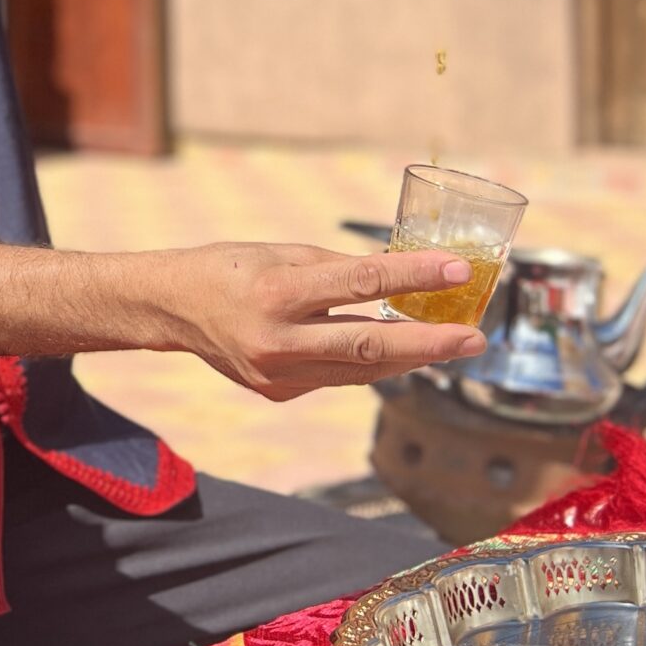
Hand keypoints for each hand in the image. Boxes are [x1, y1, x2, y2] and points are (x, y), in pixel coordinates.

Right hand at [178, 242, 487, 401]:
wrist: (171, 309)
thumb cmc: (229, 268)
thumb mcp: (282, 253)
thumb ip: (339, 269)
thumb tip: (399, 276)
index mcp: (278, 291)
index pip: (361, 282)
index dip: (414, 276)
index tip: (457, 270)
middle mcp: (278, 340)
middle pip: (369, 343)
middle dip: (429, 343)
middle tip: (474, 338)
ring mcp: (278, 374)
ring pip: (360, 369)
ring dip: (408, 357)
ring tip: (448, 344)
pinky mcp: (279, 392)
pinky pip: (337, 377)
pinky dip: (367, 362)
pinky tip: (390, 350)